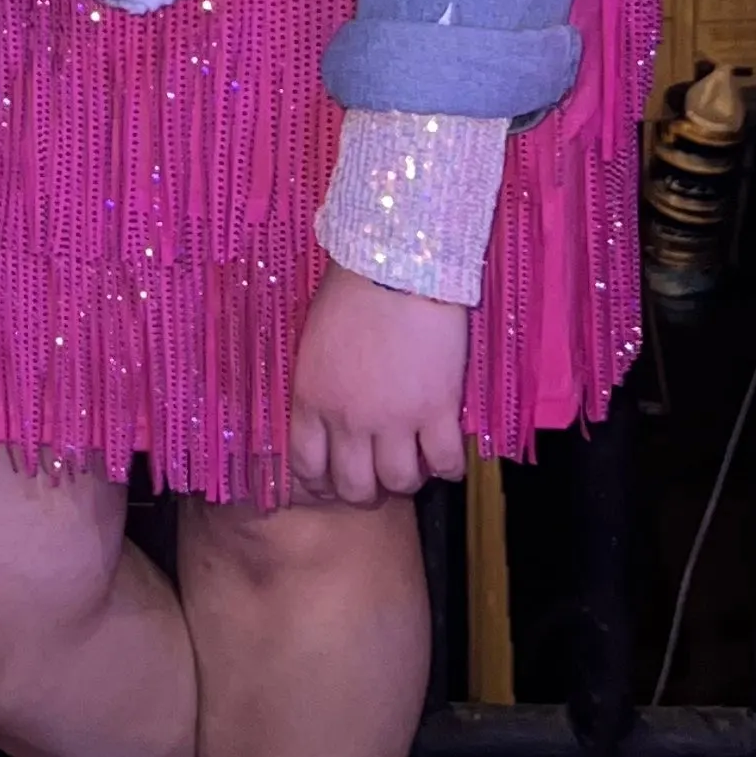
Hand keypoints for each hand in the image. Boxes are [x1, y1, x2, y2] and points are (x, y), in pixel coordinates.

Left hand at [287, 266, 469, 505]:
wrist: (397, 265)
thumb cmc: (351, 290)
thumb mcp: (314, 341)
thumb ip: (319, 384)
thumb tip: (330, 411)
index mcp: (311, 399)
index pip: (306, 468)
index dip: (323, 483)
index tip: (336, 480)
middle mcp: (348, 419)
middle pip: (354, 487)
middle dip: (367, 491)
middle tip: (380, 476)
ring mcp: (393, 419)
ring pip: (400, 482)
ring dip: (408, 479)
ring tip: (416, 463)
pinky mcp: (437, 410)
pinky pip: (445, 463)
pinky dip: (449, 468)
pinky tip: (448, 458)